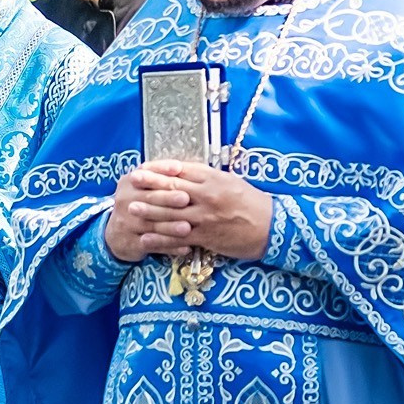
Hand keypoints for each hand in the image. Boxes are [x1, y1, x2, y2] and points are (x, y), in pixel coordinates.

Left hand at [104, 162, 272, 264]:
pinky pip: (178, 237)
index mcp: (214, 179)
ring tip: (132, 208)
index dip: (160, 169)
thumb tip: (185, 174)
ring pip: (172, 213)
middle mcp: (207, 196)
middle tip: (131, 182)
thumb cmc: (252, 202)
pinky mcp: (206, 237)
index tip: (144, 167)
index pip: (182, 170)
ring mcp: (206, 217)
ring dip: (150, 211)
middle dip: (149, 185)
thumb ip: (208, 178)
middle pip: (172, 188)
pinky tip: (146, 237)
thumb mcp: (231, 182)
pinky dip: (161, 237)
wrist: (271, 227)